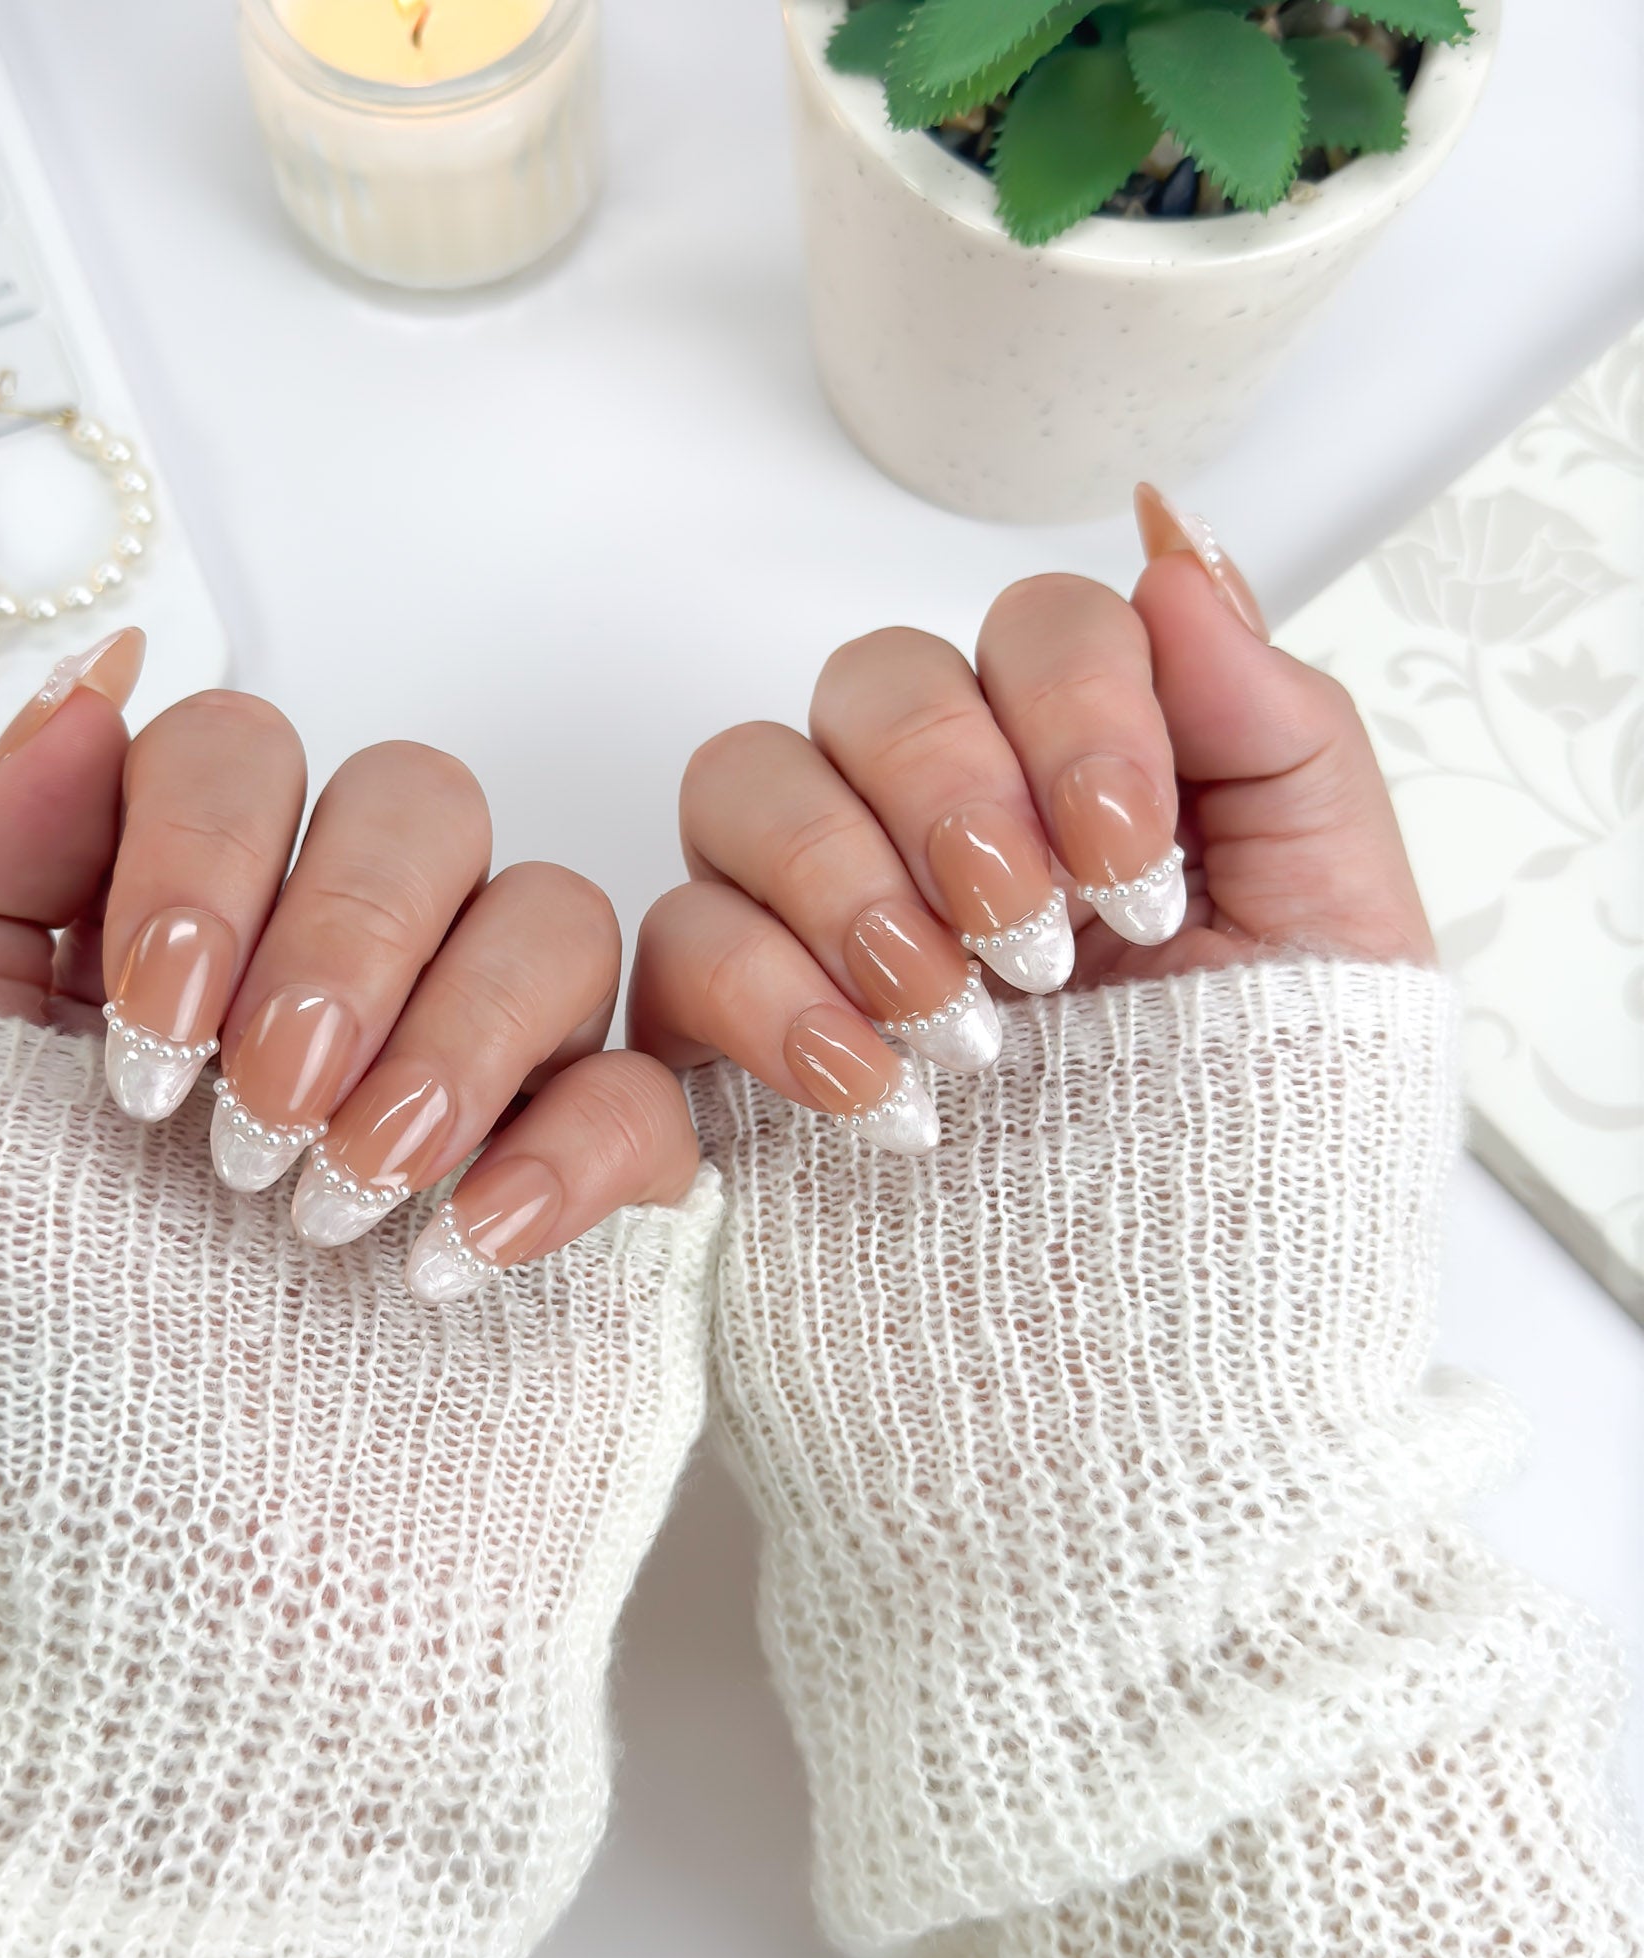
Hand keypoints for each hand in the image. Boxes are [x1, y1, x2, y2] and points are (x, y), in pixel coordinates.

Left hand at [0, 629, 697, 1300]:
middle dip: (339, 945)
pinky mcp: (590, 1192)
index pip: (245, 749)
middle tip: (253, 1124)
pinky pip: (652, 1092)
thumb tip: (99, 674)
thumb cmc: (7, 1357)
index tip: (144, 1040)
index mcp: (185, 934)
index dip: (208, 852)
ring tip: (334, 1206)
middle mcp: (339, 980)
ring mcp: (474, 1080)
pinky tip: (449, 1257)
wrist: (128, 1598)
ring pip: (556, 916)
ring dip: (448, 1043)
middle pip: (423, 800)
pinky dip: (563, 1155)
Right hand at [630, 487, 1433, 1151]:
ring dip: (848, 882)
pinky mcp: (730, 1031)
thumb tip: (1179, 553)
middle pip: (870, 680)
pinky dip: (771, 997)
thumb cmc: (1252, 1148)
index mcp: (1082, 783)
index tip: (1132, 869)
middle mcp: (939, 828)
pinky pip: (678, 939)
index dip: (1072, 715)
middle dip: (950, 795)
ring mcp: (823, 923)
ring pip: (740, 776)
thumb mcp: (1331, 934)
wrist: (1168, 1355)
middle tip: (1033, 943)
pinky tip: (877, 1092)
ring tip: (960, 1025)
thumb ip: (1275, 729)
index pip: (1033, 630)